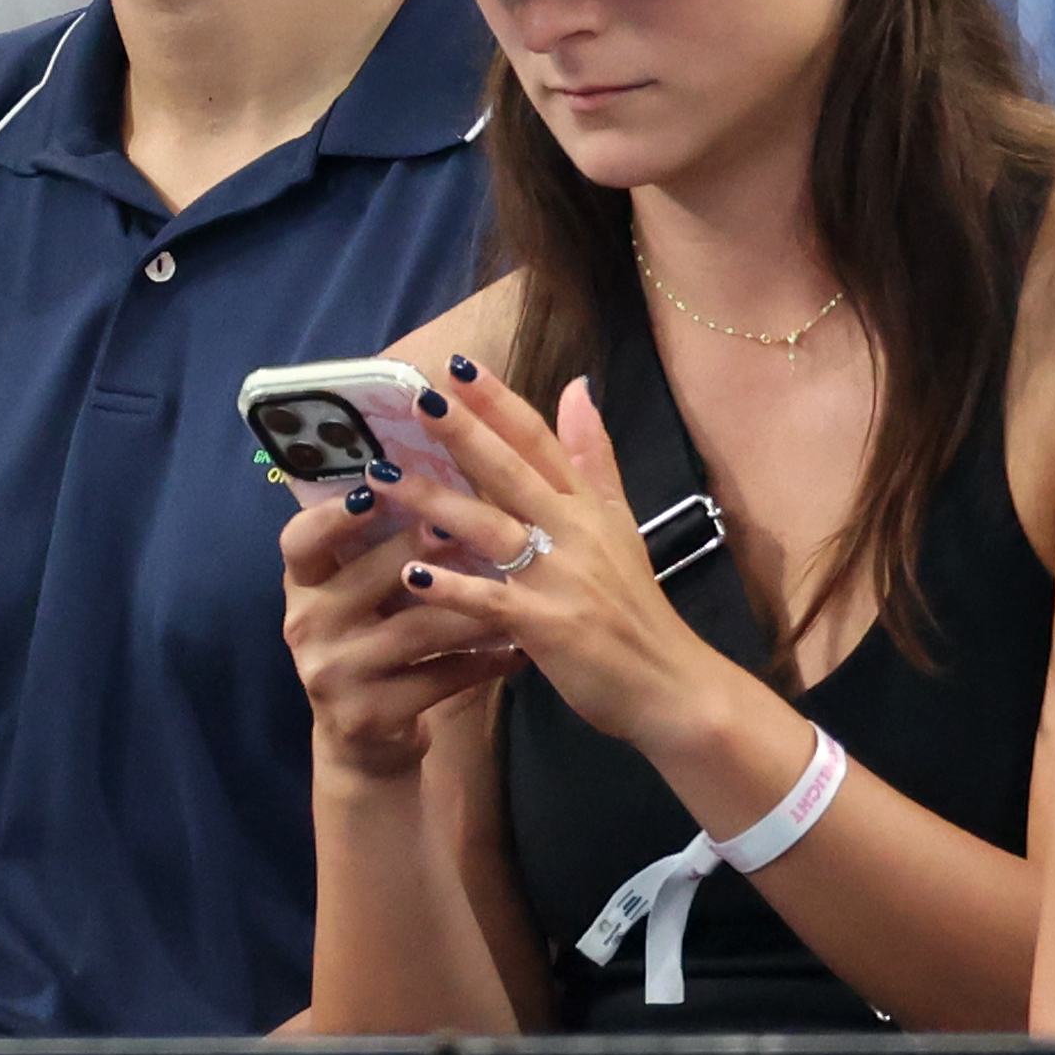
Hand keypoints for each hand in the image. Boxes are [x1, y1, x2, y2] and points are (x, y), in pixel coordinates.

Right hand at [282, 484, 518, 781]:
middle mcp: (307, 625)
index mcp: (303, 586)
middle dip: (421, 548)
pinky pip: (441, 677)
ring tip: (518, 585)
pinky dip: (486, 661)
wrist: (365, 737)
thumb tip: (426, 462)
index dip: (331, 516)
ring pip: (417, 628)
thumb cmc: (373, 641)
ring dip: (473, 606)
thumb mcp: (359, 594)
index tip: (372, 485)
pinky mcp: (370, 713)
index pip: (299, 541)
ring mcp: (336, 673)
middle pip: (368, 577)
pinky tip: (521, 649)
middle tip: (471, 522)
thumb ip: (378, 541)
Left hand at [366, 361, 736, 755]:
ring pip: (491, 528)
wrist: (671, 687)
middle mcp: (573, 532)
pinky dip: (454, 587)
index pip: (539, 441)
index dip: (500, 402)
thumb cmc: (635, 607)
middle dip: (464, 433)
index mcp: (585, 507)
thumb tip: (577, 386)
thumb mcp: (619, 524)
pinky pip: (492, 601)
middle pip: (512, 471)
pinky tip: (413, 574)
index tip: (458, 366)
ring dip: (435, 501)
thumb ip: (593, 457)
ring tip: (383, 479)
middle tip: (418, 398)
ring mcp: (560, 578)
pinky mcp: (547, 627)